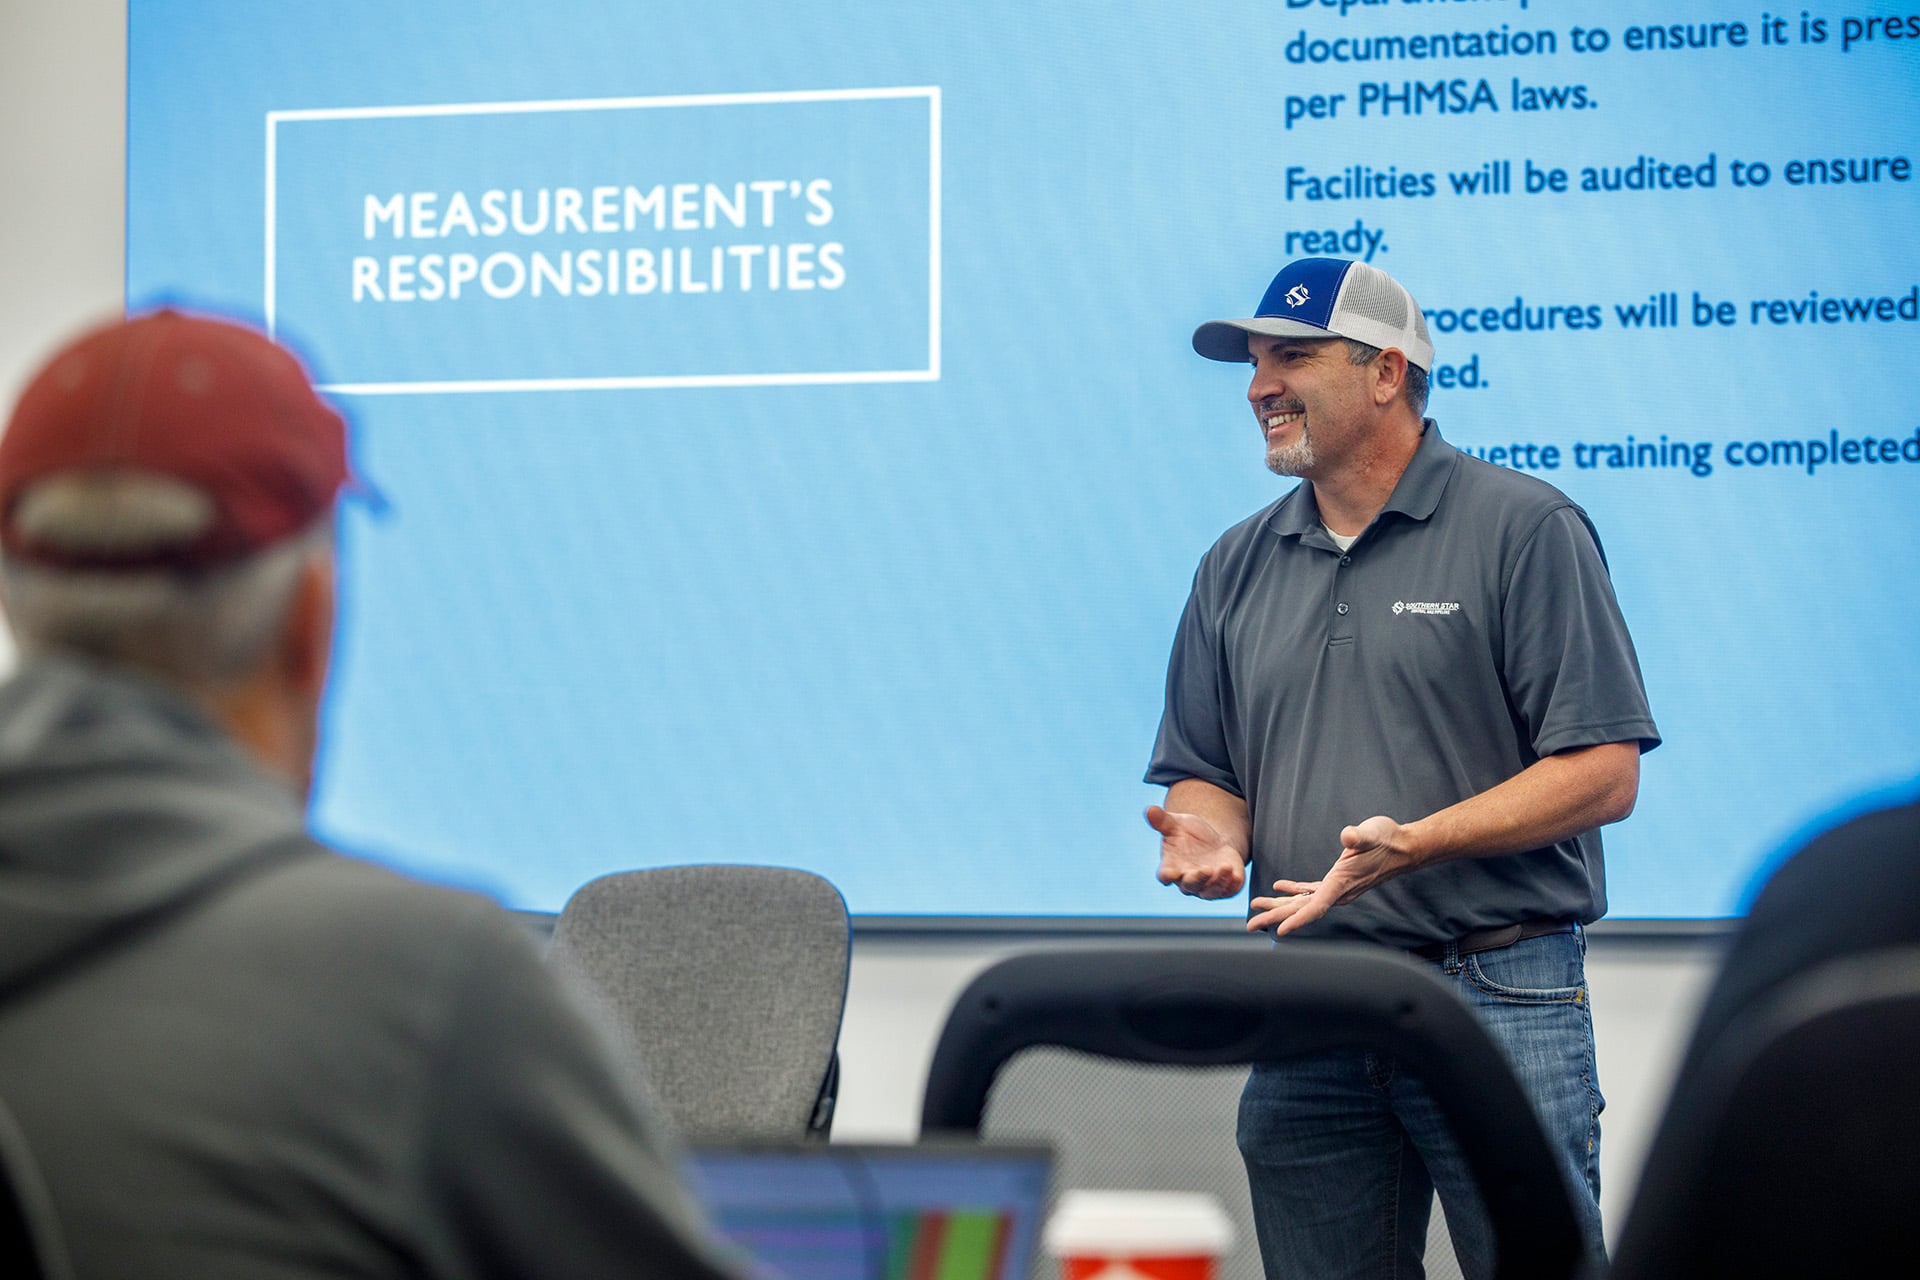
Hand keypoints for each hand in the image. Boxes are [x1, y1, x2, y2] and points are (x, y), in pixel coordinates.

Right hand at [1146, 805, 1246, 898]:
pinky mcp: (1225, 887)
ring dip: (1218, 881)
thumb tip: (1149, 810)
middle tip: (1205, 869)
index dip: (1167, 876)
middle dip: (1197, 879)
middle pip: (1189, 886)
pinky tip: (1236, 874)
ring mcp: (1206, 886)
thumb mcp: (1176, 824)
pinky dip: (1232, 885)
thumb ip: (1163, 820)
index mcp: (1171, 867)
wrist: (1212, 841)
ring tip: (1225, 867)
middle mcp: (1187, 881)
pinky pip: (1228, 891)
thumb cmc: (1188, 834)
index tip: (1170, 873)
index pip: (1165, 876)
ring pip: (1210, 891)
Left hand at [1248, 815, 1409, 935]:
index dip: (1297, 919)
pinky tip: (1279, 888)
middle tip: (1250, 925)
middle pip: (1302, 909)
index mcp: (1341, 883)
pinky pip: (1311, 891)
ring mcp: (1337, 888)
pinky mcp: (1337, 880)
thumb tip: (1347, 836)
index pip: (1316, 906)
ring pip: (1303, 902)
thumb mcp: (1372, 833)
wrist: (1403, 847)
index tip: (1280, 931)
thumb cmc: (1387, 839)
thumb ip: (1359, 836)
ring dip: (1279, 906)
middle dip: (1275, 917)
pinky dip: (1293, 891)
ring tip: (1256, 907)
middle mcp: (1338, 891)